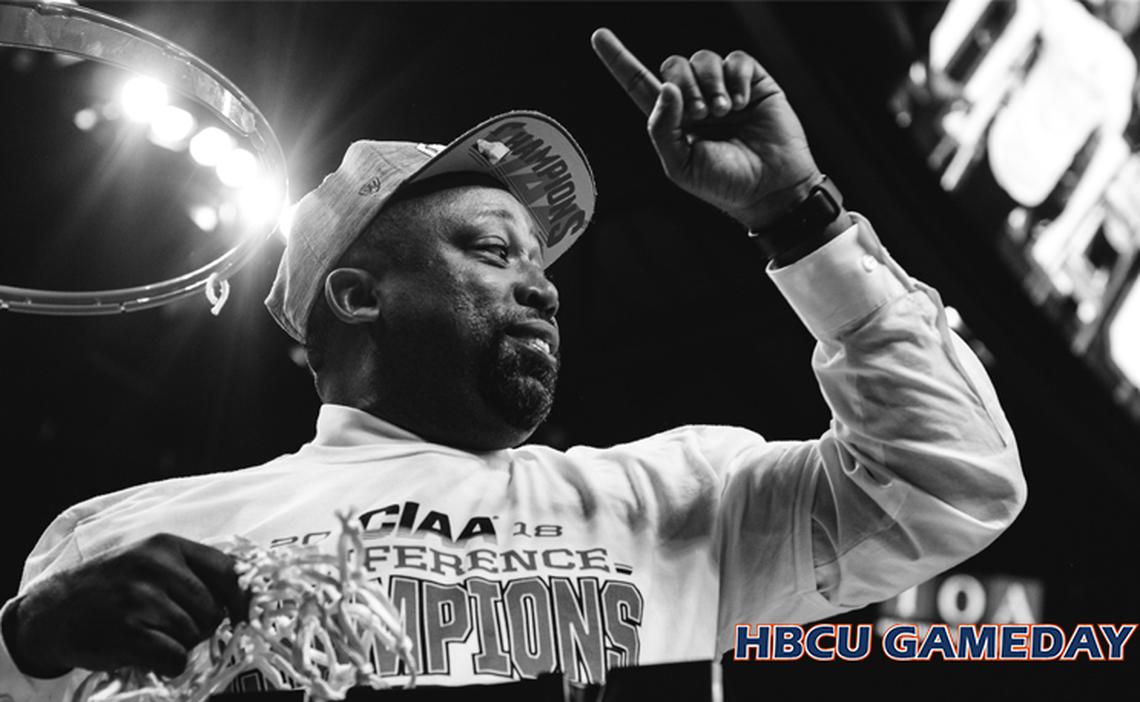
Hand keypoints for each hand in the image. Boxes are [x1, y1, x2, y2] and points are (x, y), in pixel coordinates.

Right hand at [3, 534, 247, 678]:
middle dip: (202, 627)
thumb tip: (246, 597)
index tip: (243, 615)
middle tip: (172, 628)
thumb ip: (193, 573)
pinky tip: (149, 654)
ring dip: (181, 645)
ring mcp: (141, 599)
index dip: (243, 599)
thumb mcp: (151, 564)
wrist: (53, 612)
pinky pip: (175, 657)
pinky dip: (169, 664)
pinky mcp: (128, 632)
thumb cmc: (113, 590)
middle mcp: (156, 566)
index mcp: (168, 546)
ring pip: (195, 635)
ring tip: (153, 636)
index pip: (229, 570)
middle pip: (213, 610)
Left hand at [591, 28, 821, 229]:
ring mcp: (723, 89)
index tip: (598, 36)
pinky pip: (736, 59)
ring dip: (711, 83)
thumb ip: (662, 129)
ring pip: (703, 59)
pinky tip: (744, 102)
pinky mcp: (753, 82)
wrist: (770, 188)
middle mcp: (695, 100)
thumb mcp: (680, 165)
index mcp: (672, 121)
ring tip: (725, 112)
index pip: (639, 84)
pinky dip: (736, 78)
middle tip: (703, 115)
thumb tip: (667, 88)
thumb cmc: (724, 184)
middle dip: (684, 85)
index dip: (619, 60)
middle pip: (672, 66)